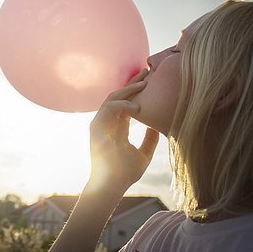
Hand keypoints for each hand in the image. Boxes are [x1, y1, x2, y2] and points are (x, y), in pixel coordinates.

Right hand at [88, 68, 158, 192]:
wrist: (112, 185)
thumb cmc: (125, 173)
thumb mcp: (143, 153)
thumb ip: (149, 140)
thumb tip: (159, 126)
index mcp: (116, 127)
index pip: (126, 103)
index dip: (136, 91)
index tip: (150, 80)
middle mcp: (106, 122)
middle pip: (118, 96)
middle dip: (133, 83)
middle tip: (147, 72)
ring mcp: (100, 123)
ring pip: (112, 98)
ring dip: (128, 89)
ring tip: (144, 82)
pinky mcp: (96, 127)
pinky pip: (108, 108)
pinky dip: (122, 105)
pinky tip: (136, 107)